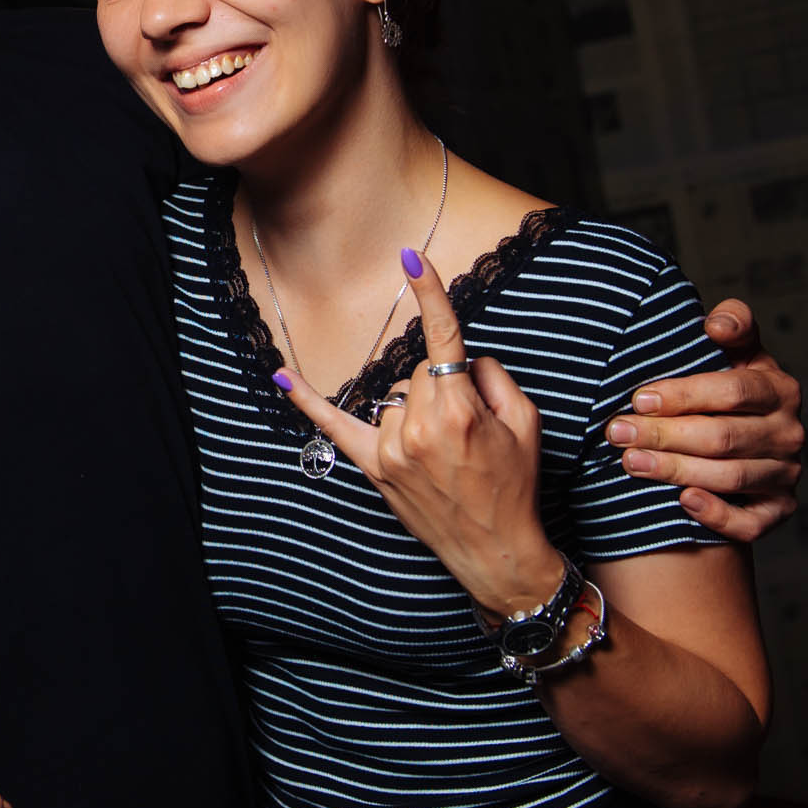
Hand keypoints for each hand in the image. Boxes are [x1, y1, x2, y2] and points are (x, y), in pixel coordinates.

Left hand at [274, 247, 558, 614]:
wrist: (496, 551)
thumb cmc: (515, 486)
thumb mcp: (526, 424)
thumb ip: (495, 377)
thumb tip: (465, 358)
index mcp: (460, 411)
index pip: (442, 339)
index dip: (429, 294)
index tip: (411, 256)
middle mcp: (418, 427)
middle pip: (419, 370)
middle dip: (442, 384)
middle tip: (468, 426)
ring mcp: (390, 449)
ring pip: (395, 394)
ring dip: (416, 406)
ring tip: (443, 449)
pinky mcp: (373, 468)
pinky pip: (334, 427)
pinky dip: (308, 401)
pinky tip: (281, 377)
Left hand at [601, 298, 803, 541]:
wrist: (737, 438)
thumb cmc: (724, 389)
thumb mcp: (734, 351)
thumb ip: (734, 325)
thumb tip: (717, 325)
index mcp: (781, 389)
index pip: (734, 391)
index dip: (684, 395)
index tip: (639, 399)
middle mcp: (789, 433)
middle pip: (723, 437)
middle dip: (665, 435)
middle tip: (618, 433)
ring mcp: (785, 475)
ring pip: (729, 478)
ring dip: (676, 470)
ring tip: (631, 462)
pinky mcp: (777, 511)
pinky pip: (749, 523)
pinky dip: (717, 515)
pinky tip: (682, 501)